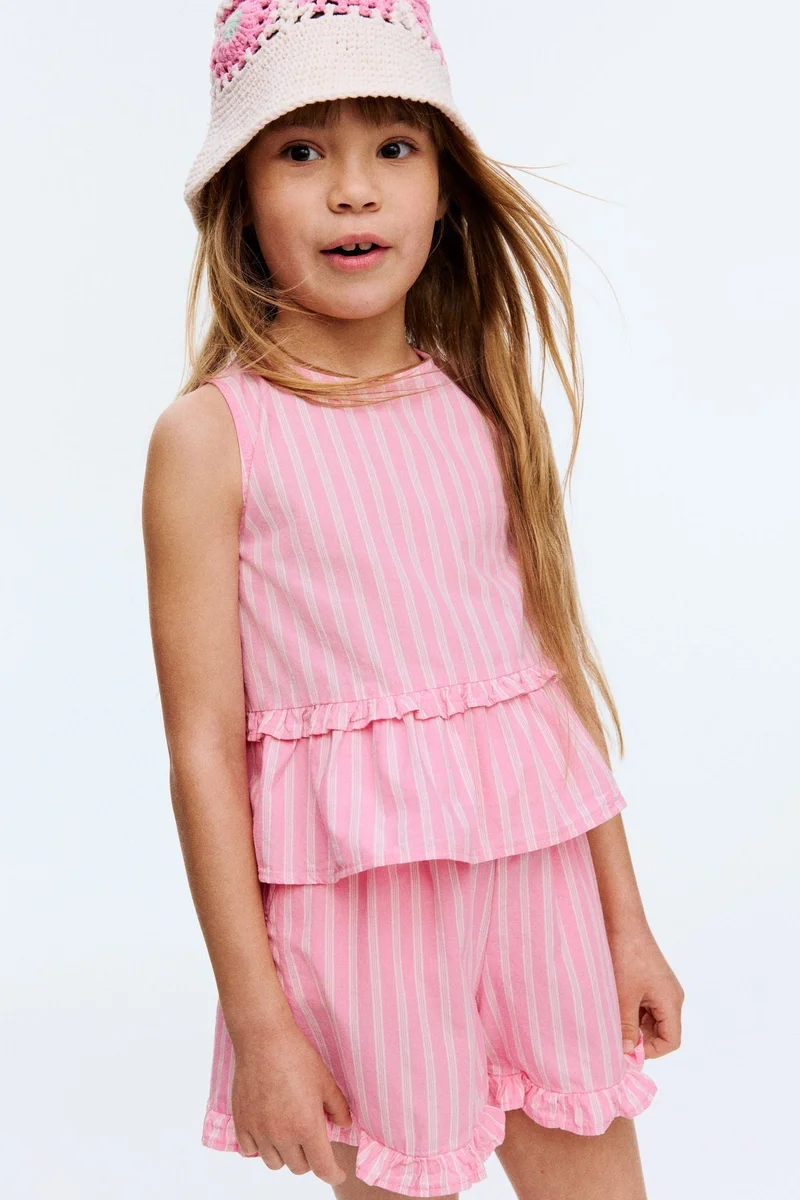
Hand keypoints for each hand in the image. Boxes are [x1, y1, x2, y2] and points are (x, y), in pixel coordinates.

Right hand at [230, 1017, 352, 1185]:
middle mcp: (282, 1135)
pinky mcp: (241, 1123)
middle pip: (299, 1168)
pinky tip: (267, 1132)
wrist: (264, 1040)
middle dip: (310, 1158)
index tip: (337, 1173)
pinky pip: (250, 1151)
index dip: (333, 1174)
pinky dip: (260, 1148)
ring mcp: (259, 1131)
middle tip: (312, 1140)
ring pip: (275, 1163)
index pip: (322, 1168)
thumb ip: (338, 1108)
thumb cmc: (298, 1057)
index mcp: (307, 1126)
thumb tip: (344, 1125)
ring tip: (289, 1136)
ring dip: (285, 1155)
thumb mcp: (325, 1081)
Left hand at [606, 922, 684, 1059]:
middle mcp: (670, 996)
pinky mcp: (649, 979)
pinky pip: (644, 1004)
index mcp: (671, 1001)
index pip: (670, 1041)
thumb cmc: (625, 955)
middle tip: (614, 1037)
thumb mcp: (623, 996)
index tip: (626, 1050)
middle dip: (639, 1038)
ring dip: (632, 1023)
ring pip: (650, 1019)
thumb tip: (627, 1053)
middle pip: (661, 1031)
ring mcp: (660, 987)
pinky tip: (612, 1005)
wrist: (621, 920)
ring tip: (611, 1019)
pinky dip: (630, 1010)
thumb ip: (626, 1027)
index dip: (650, 1051)